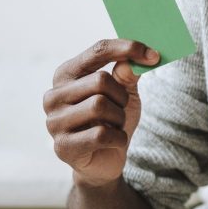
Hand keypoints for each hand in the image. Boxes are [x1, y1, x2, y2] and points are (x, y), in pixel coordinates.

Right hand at [44, 39, 159, 187]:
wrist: (106, 159)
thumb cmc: (111, 120)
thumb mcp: (124, 92)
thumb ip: (127, 74)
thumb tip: (132, 59)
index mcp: (66, 74)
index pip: (98, 51)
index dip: (128, 49)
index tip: (154, 54)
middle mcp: (54, 95)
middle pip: (100, 80)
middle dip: (121, 96)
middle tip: (121, 108)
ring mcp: (54, 122)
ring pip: (99, 106)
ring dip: (118, 118)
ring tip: (114, 125)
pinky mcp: (63, 147)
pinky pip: (100, 134)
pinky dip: (117, 138)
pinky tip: (113, 141)